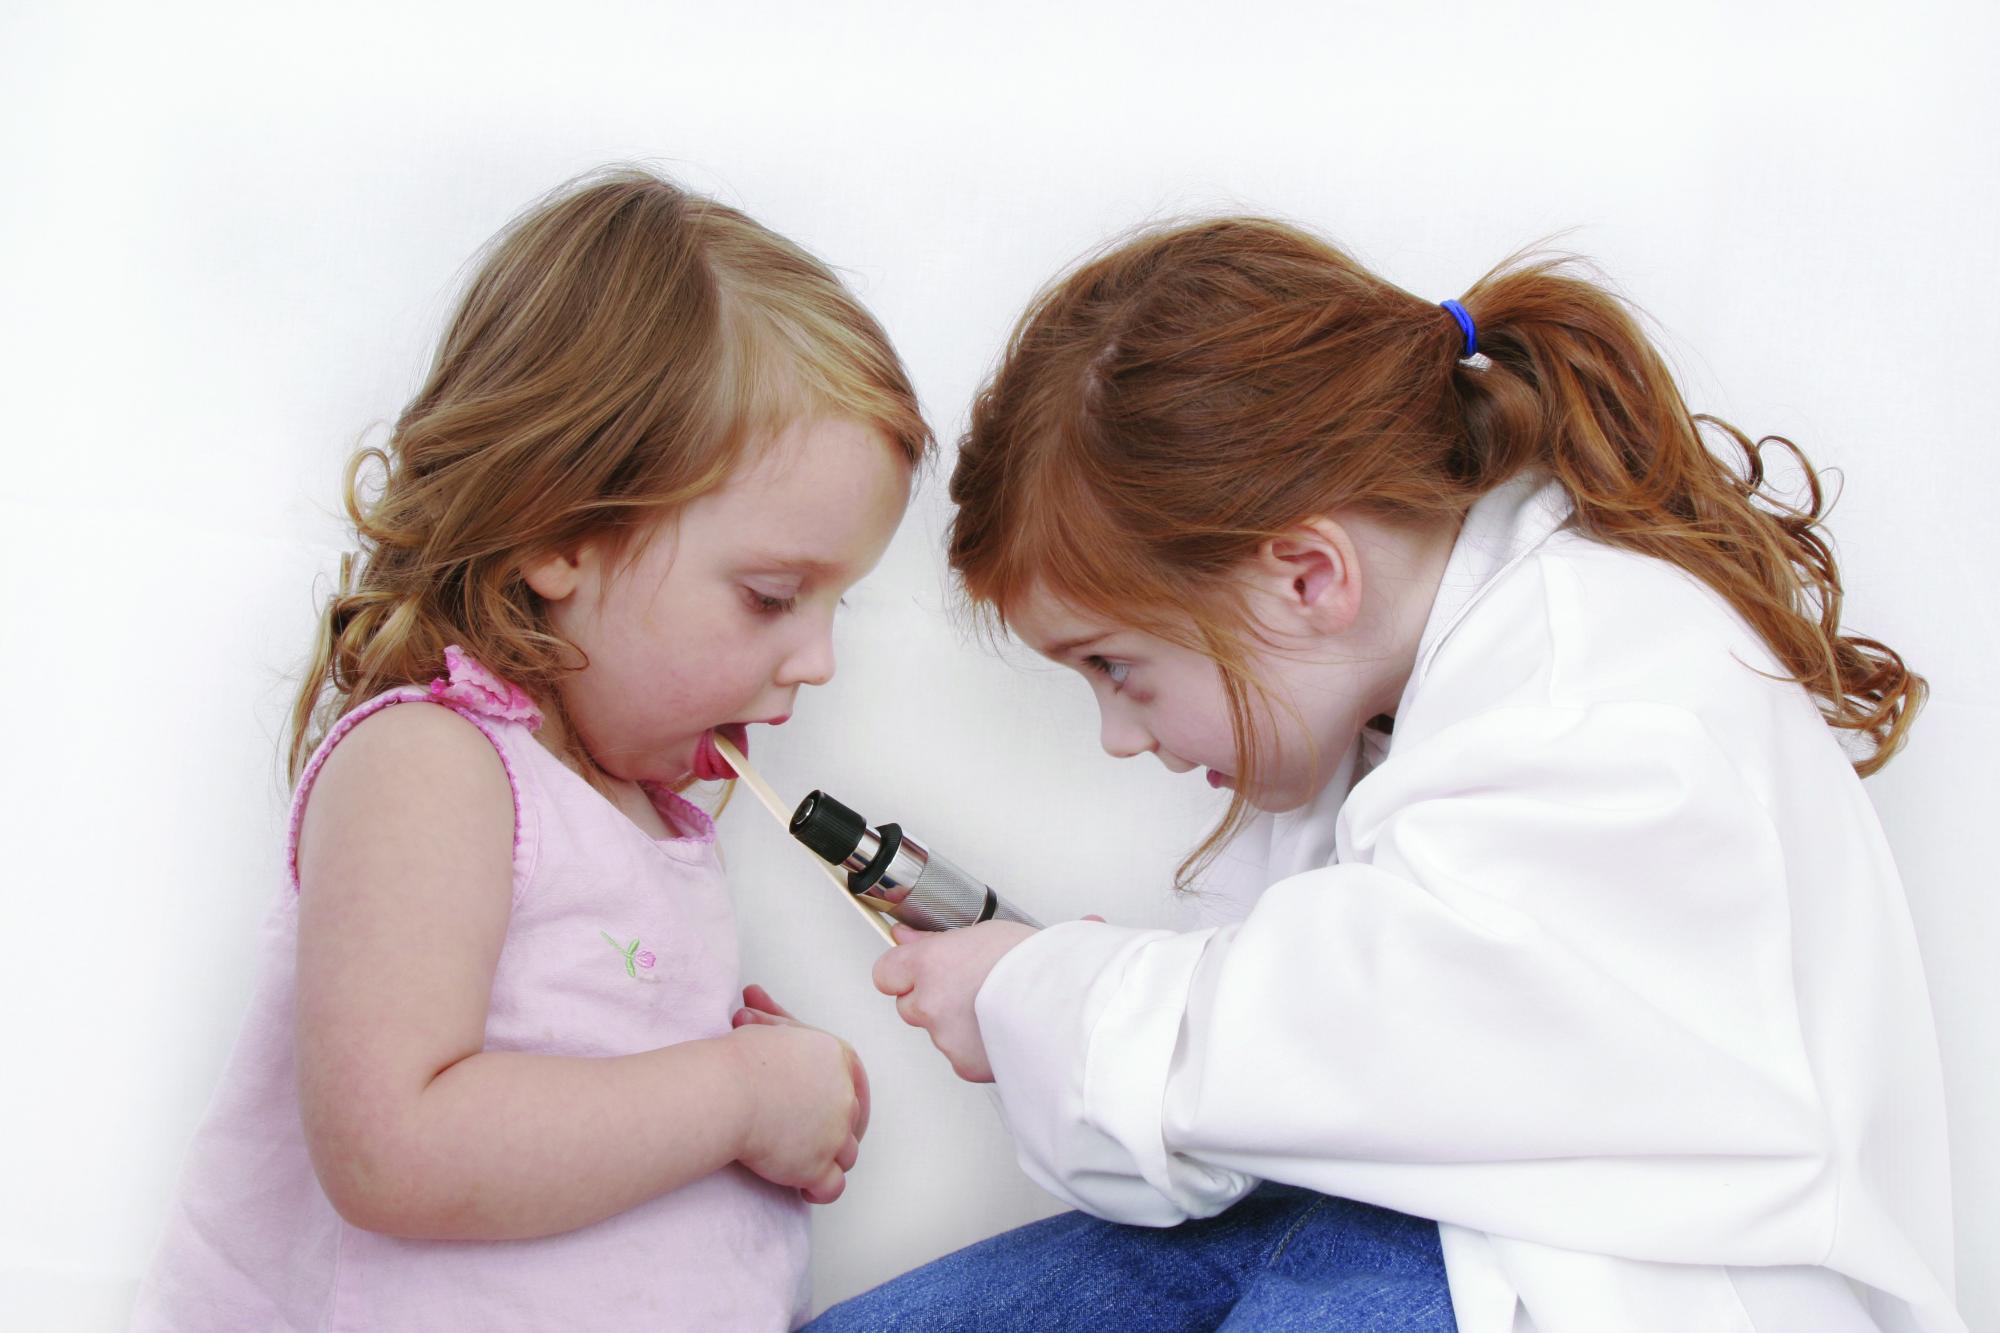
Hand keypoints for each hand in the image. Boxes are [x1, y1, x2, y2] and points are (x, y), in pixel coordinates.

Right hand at [724, 992, 867, 1204]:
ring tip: (803, 1160)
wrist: (729, 1091)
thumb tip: (754, 996)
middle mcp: (845, 1096)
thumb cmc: (739, 1059)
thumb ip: (773, 1021)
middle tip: (811, 1136)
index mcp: (839, 1059)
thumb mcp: (764, 1028)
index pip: (855, 1080)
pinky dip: (820, 1189)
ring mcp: (836, 1133)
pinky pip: (832, 1186)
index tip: (837, 1107)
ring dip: (828, 1157)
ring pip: (847, 1153)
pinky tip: (805, 1188)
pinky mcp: (819, 1166)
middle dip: (833, 1128)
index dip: (847, 1097)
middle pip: (852, 1118)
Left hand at [871, 920, 1038, 1082]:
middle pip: (909, 1006)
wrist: (1067, 1006)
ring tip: (998, 1009)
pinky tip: (1004, 1032)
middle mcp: (930, 1002)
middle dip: (931, 1000)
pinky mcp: (965, 1066)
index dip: (903, 973)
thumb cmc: (1037, 964)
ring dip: (958, 1026)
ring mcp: (945, 1038)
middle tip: (969, 989)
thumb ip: (934, 939)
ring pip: (938, 1033)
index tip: (918, 969)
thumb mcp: (986, 933)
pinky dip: (978, 1048)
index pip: (885, 973)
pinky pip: (961, 1057)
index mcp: (930, 964)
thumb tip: (905, 936)